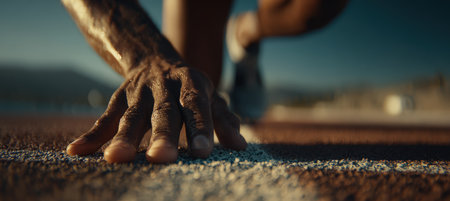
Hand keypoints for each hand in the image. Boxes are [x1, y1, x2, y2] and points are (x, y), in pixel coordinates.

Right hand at [66, 60, 246, 162]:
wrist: (153, 58)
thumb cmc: (187, 87)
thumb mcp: (208, 96)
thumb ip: (223, 120)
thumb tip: (241, 147)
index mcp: (190, 84)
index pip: (196, 107)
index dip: (200, 127)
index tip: (203, 152)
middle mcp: (164, 87)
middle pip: (163, 112)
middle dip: (161, 135)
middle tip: (161, 159)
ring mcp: (138, 92)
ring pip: (131, 116)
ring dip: (122, 138)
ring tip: (115, 159)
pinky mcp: (118, 98)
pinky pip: (104, 117)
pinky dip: (91, 135)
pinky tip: (75, 152)